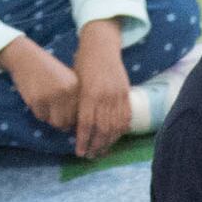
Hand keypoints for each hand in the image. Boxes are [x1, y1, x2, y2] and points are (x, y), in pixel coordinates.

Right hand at [0, 36, 77, 135]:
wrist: (25, 58)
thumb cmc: (48, 71)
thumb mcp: (66, 79)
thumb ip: (73, 98)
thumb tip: (72, 126)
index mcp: (75, 86)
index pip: (79, 115)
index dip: (72, 119)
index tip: (66, 115)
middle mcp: (65, 91)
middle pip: (67, 122)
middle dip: (61, 122)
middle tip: (55, 114)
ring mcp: (50, 96)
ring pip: (54, 122)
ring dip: (50, 118)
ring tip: (47, 106)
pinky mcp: (36, 99)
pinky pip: (41, 117)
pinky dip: (39, 113)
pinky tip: (38, 101)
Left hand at [70, 22, 132, 158]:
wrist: (101, 46)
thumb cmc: (83, 62)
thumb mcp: (75, 82)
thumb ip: (78, 104)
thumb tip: (77, 126)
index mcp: (89, 94)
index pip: (86, 124)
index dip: (83, 140)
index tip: (79, 152)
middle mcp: (105, 97)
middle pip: (102, 129)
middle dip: (96, 145)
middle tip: (90, 156)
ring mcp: (118, 96)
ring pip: (115, 126)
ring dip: (108, 142)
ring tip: (101, 151)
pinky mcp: (126, 94)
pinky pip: (125, 117)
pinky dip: (120, 130)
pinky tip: (115, 138)